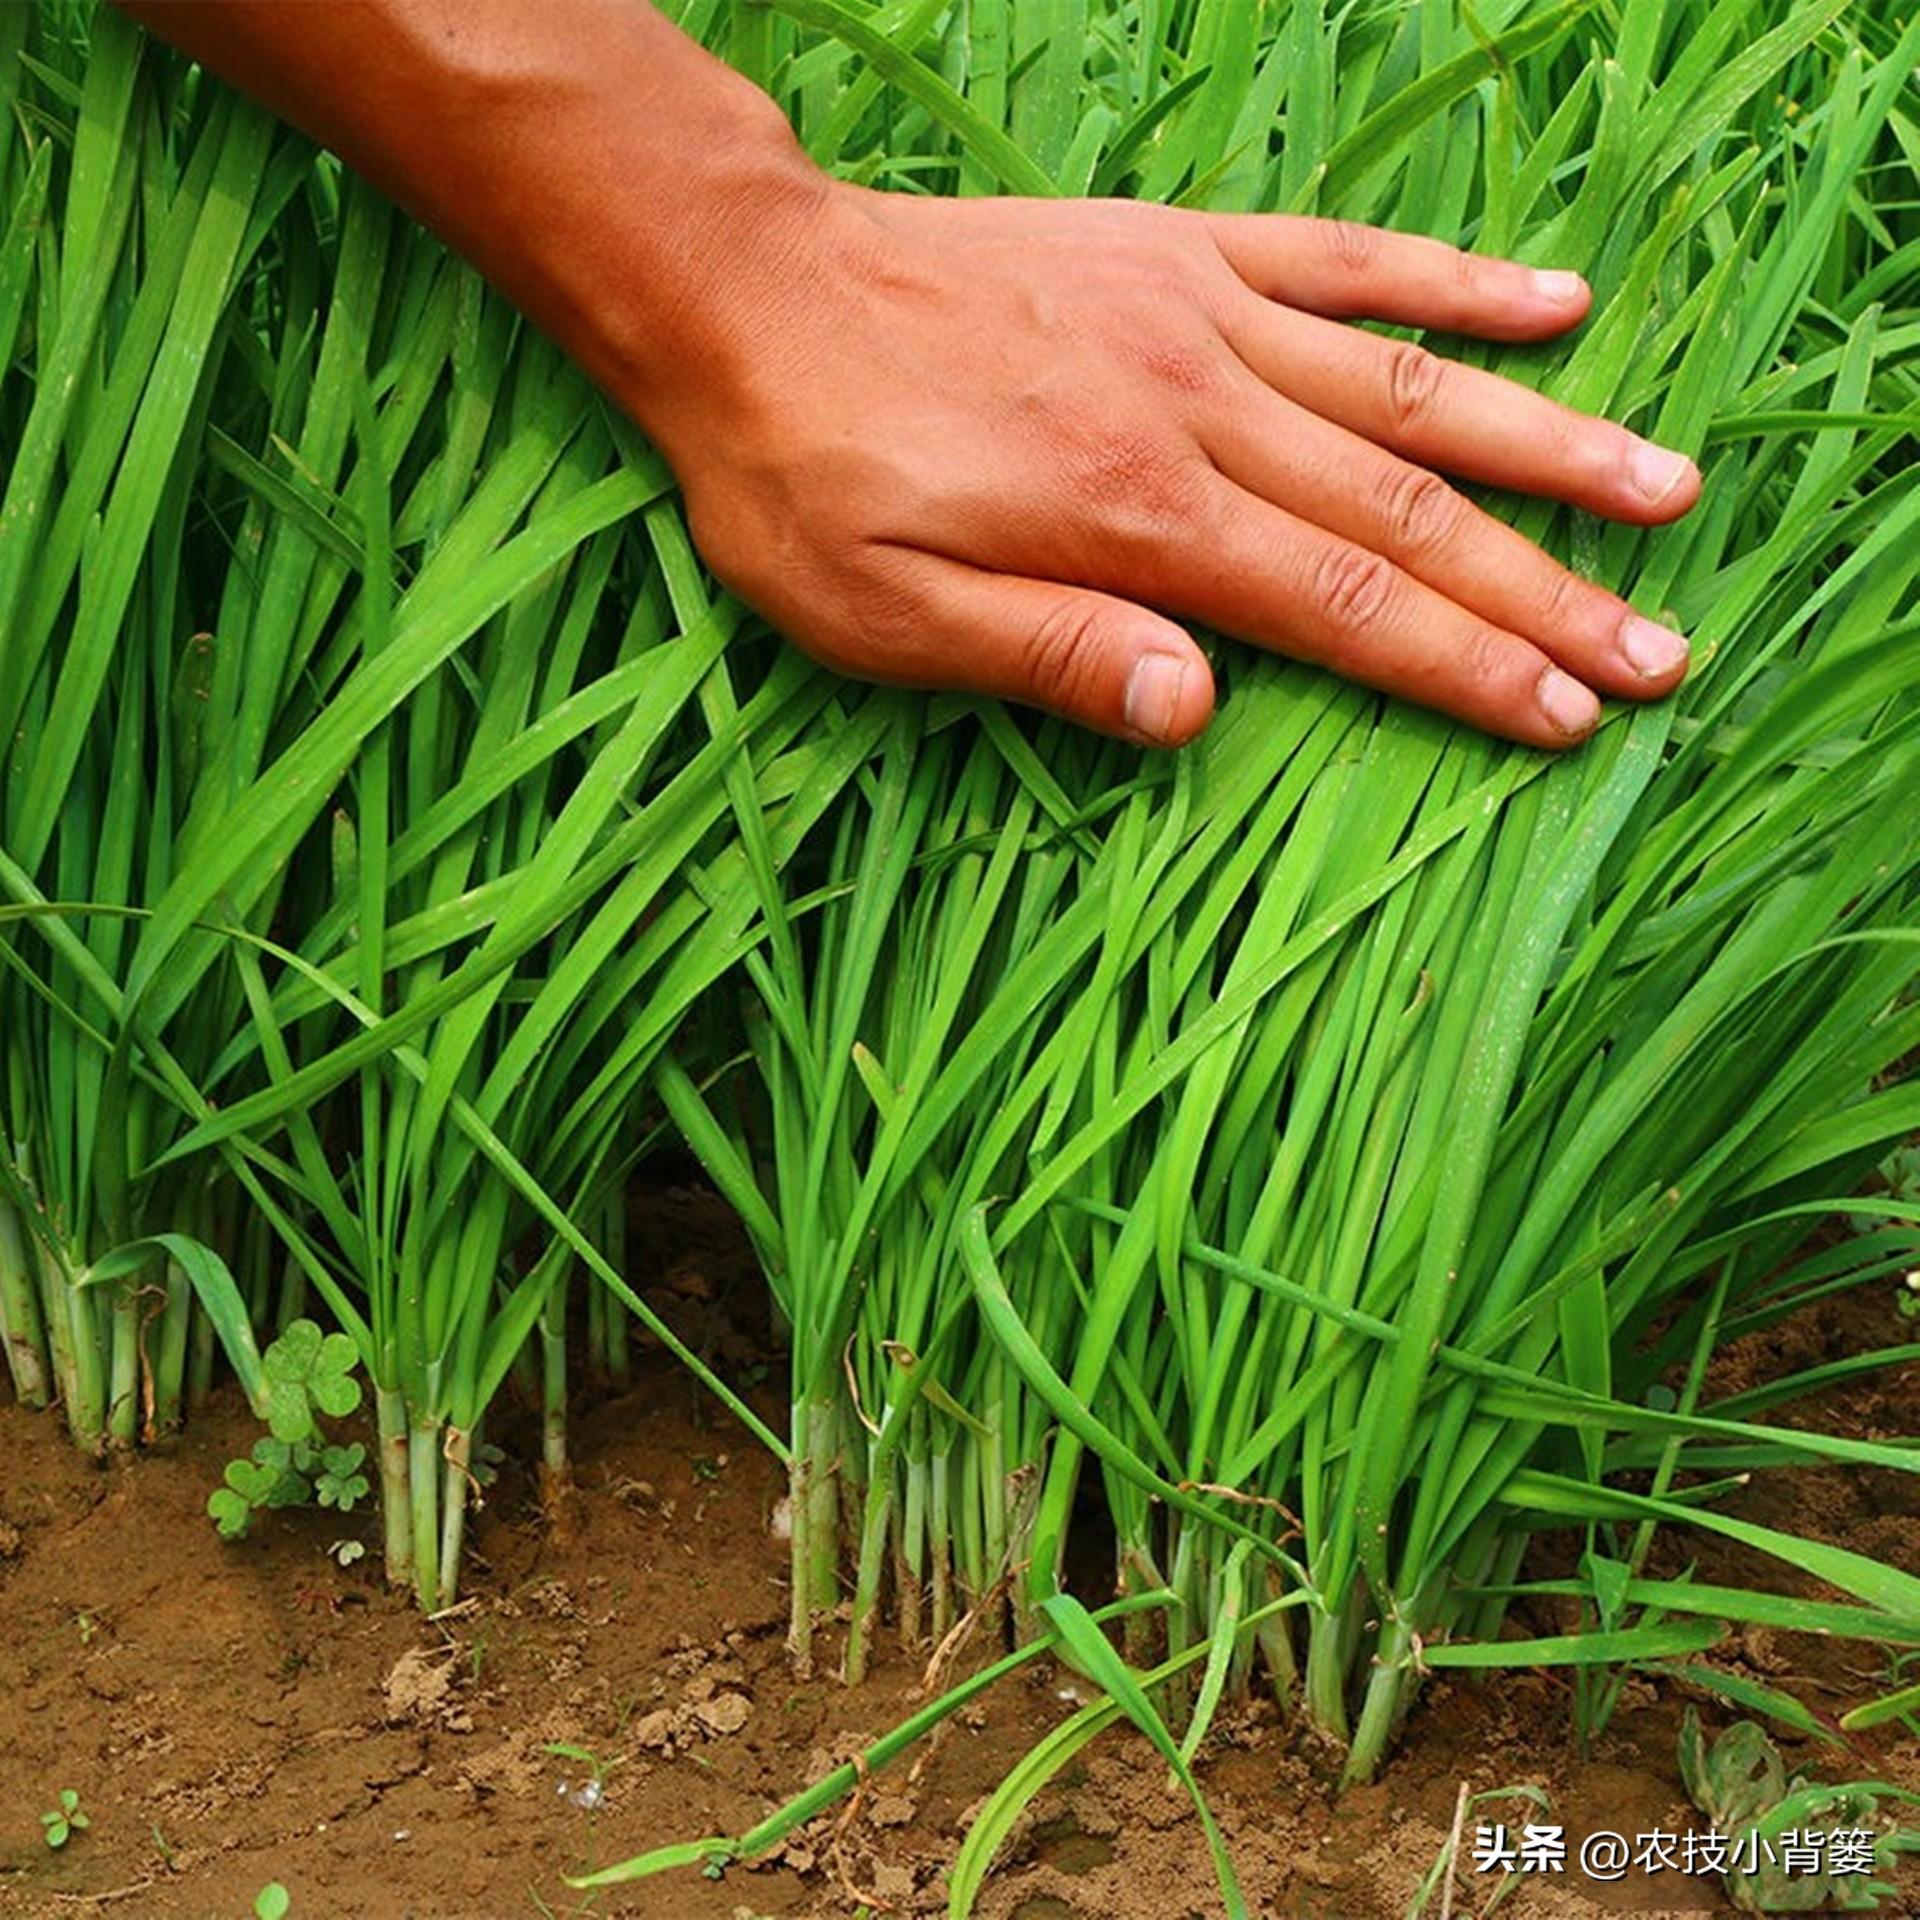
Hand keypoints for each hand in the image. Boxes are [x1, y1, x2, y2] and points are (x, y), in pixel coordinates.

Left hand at [639, 185, 1698, 749]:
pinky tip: (1555, 300)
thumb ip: (1052, 655)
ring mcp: (1201, 315)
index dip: (1469, 669)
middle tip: (1664, 648)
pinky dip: (1453, 283)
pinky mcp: (1181, 250)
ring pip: (1411, 386)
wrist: (750, 293)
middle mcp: (1198, 408)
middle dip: (1545, 590)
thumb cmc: (803, 476)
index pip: (1344, 609)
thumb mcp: (886, 612)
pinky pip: (1345, 260)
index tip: (1575, 713)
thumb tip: (1201, 713)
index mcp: (1136, 515)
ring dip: (1548, 442)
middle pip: (1408, 512)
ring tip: (1665, 488)